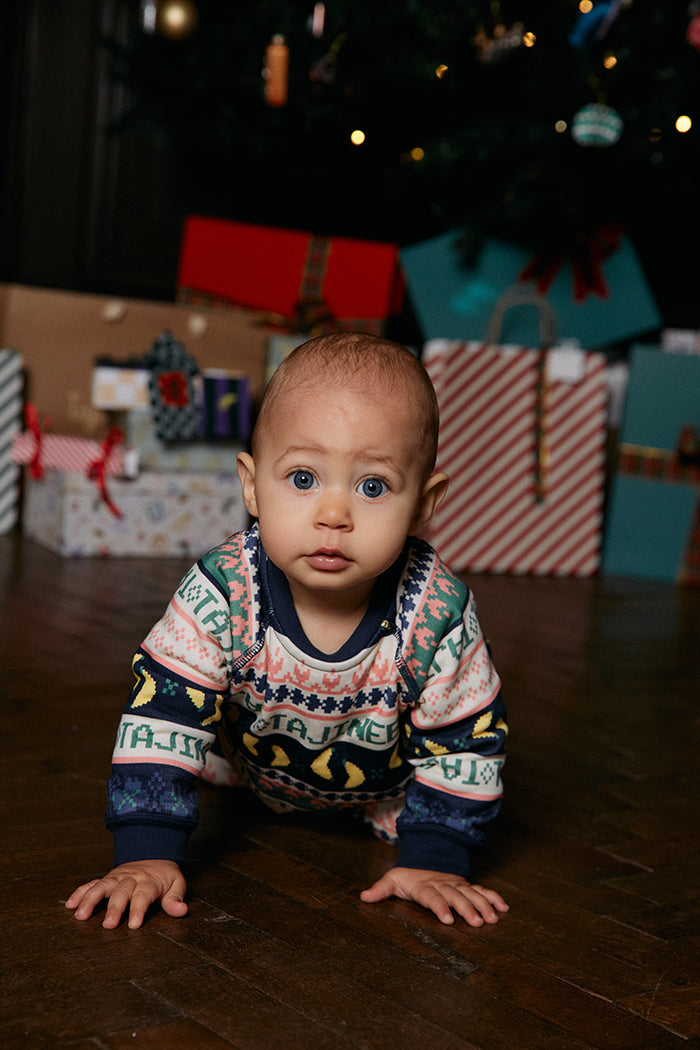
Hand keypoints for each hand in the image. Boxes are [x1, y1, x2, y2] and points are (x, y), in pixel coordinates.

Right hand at [65, 859, 187, 929]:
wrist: (154, 854)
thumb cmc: (165, 877)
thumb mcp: (177, 884)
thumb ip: (176, 898)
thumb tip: (182, 911)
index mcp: (148, 881)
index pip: (143, 895)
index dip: (138, 910)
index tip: (134, 925)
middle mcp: (131, 878)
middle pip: (121, 892)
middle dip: (114, 908)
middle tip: (108, 926)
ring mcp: (117, 877)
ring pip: (102, 886)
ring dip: (90, 900)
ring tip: (80, 916)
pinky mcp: (107, 878)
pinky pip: (92, 883)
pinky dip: (80, 892)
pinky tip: (70, 904)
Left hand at [360, 866, 508, 925]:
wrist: (425, 858)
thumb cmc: (408, 876)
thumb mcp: (392, 880)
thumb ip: (380, 890)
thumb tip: (364, 896)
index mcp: (425, 886)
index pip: (433, 897)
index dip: (440, 907)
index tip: (448, 919)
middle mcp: (443, 885)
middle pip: (456, 896)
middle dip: (467, 908)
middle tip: (478, 922)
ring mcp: (456, 885)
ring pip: (471, 893)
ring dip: (483, 905)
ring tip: (493, 918)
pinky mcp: (466, 885)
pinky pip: (481, 890)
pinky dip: (493, 897)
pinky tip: (504, 907)